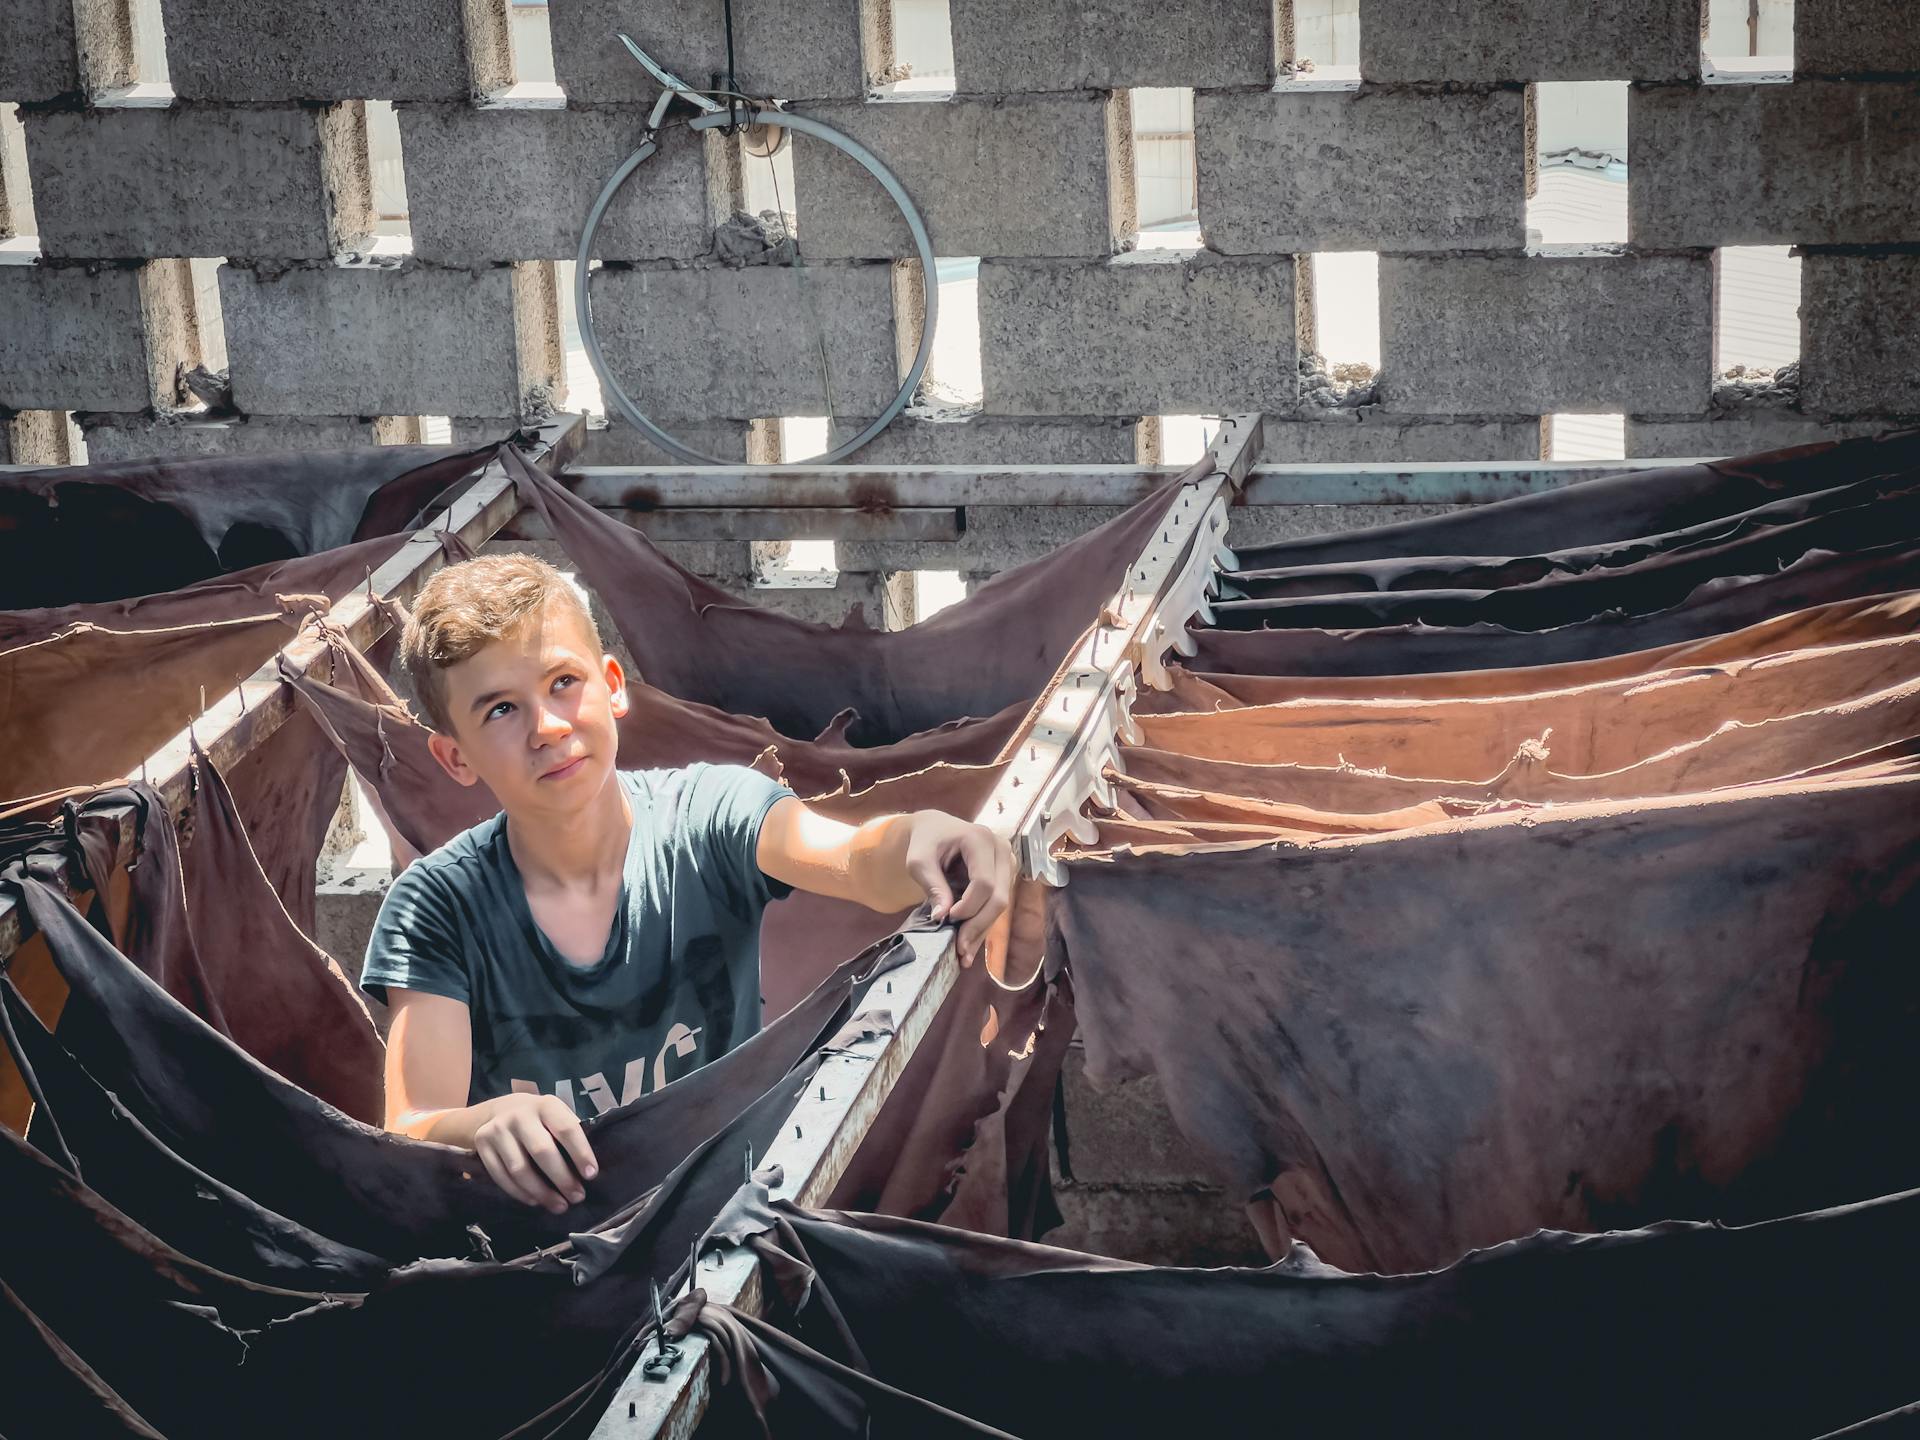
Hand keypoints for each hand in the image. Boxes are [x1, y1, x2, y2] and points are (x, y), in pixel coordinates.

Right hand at [472, 1093, 597, 1213]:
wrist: (498, 1110)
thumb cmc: (539, 1118)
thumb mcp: (555, 1115)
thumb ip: (568, 1135)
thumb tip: (587, 1170)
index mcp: (546, 1105)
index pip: (566, 1129)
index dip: (580, 1153)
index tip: (591, 1175)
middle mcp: (520, 1115)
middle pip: (542, 1151)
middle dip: (562, 1178)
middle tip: (577, 1197)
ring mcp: (497, 1130)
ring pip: (520, 1169)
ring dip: (541, 1192)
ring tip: (559, 1205)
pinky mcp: (482, 1145)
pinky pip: (501, 1176)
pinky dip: (519, 1193)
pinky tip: (535, 1201)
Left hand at [903, 813, 1013, 966]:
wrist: (935, 829)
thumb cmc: (926, 842)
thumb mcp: (919, 860)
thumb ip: (932, 885)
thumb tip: (943, 917)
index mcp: (980, 839)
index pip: (984, 882)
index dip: (968, 906)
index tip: (947, 918)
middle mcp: (1001, 849)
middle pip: (999, 897)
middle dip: (978, 925)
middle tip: (959, 948)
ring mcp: (1007, 863)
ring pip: (1001, 905)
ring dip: (982, 930)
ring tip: (963, 953)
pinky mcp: (1005, 876)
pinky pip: (997, 905)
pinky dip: (983, 925)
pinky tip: (970, 945)